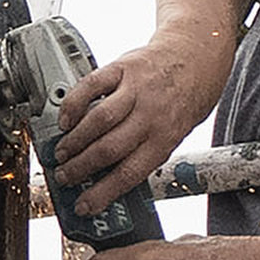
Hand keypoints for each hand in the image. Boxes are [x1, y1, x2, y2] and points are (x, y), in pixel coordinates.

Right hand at [50, 23, 228, 212]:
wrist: (197, 54)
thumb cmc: (187, 96)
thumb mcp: (177, 132)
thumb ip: (148, 151)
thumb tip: (112, 176)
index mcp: (166, 137)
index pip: (130, 173)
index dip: (102, 193)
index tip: (84, 205)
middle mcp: (152, 114)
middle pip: (108, 149)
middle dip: (80, 168)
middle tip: (65, 176)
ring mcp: (136, 90)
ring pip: (98, 120)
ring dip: (75, 140)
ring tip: (62, 152)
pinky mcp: (123, 68)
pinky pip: (91, 86)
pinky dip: (73, 103)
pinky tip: (66, 118)